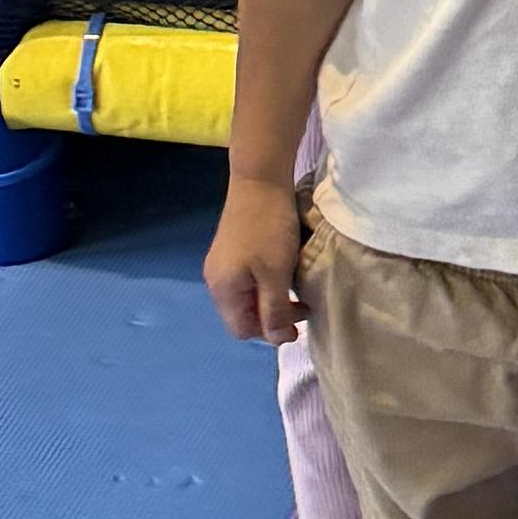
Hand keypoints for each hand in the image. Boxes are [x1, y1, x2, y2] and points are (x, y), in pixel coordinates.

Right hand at [206, 169, 306, 343]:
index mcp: (222, 290)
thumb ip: (275, 311)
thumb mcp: (275, 274)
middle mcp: (215, 279)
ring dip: (271, 298)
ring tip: (296, 287)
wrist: (260, 178)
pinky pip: (248, 278)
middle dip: (272, 315)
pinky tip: (283, 270)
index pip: (242, 330)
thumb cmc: (269, 228)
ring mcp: (222, 262)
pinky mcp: (231, 248)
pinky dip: (266, 282)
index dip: (270, 332)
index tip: (298, 319)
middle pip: (244, 314)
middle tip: (302, 304)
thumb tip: (278, 339)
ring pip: (248, 295)